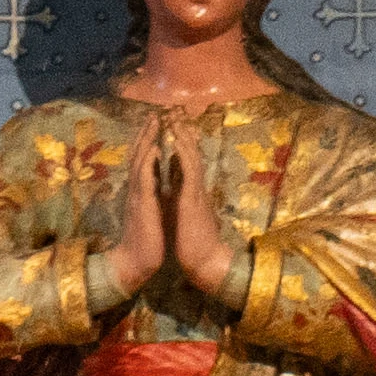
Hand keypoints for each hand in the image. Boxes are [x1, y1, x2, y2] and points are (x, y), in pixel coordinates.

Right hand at [98, 116, 182, 317]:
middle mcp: (136, 190)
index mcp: (140, 192)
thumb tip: (158, 183)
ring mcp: (137, 196)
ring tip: (153, 121)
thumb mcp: (151, 213)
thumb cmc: (145, 241)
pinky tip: (153, 148)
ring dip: (147, 140)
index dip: (148, 142)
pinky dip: (148, 162)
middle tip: (154, 113)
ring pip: (140, 161)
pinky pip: (144, 180)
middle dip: (146, 134)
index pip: (143, 161)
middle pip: (139, 155)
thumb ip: (153, 196)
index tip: (155, 125)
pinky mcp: (143, 205)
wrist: (134, 263)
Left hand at [163, 121, 254, 306]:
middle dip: (181, 133)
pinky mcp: (193, 200)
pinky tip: (176, 140)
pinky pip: (189, 171)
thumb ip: (177, 196)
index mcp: (189, 191)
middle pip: (189, 153)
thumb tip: (171, 184)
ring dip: (183, 136)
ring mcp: (196, 192)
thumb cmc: (193, 243)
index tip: (170, 125)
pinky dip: (182, 154)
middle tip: (173, 112)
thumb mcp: (181, 214)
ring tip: (176, 117)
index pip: (185, 161)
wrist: (205, 263)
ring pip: (191, 157)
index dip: (178, 142)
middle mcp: (195, 187)